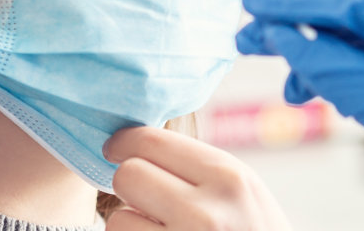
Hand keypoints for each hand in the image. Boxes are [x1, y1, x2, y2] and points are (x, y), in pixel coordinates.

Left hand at [102, 126, 290, 230]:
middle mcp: (204, 213)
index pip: (149, 142)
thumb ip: (200, 169)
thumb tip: (135, 145)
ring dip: (130, 227)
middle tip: (145, 199)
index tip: (117, 149)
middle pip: (127, 176)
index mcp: (229, 179)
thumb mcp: (246, 194)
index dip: (125, 144)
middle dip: (131, 188)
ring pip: (117, 219)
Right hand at [236, 0, 363, 219]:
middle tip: (252, 36)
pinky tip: (323, 90)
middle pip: (360, 10)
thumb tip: (282, 35)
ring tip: (294, 87)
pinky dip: (345, 70)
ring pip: (363, 32)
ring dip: (323, 57)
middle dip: (305, 30)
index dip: (303, 1)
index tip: (258, 3)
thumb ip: (331, 66)